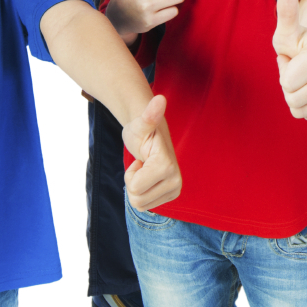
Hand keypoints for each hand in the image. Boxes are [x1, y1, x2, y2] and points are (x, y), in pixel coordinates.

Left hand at [123, 94, 181, 210]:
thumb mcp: (140, 123)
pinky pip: (146, 207)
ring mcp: (176, 189)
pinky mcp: (172, 195)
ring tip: (145, 170)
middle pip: (137, 199)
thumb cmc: (142, 129)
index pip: (134, 188)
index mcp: (167, 166)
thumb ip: (150, 114)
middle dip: (132, 182)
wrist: (152, 135)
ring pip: (141, 205)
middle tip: (141, 165)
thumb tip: (159, 100)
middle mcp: (176, 180)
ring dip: (137, 188)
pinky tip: (149, 178)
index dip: (130, 174)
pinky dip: (143, 193)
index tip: (141, 159)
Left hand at [272, 0, 306, 120]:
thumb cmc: (300, 43)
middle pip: (294, 101)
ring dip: (298, 98)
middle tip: (299, 72)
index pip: (287, 84)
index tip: (293, 60)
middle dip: (289, 88)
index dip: (283, 73)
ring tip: (306, 80)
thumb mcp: (288, 30)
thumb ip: (286, 11)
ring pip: (303, 111)